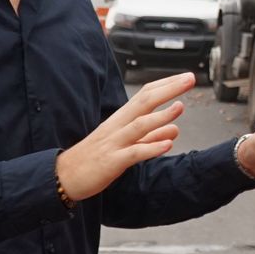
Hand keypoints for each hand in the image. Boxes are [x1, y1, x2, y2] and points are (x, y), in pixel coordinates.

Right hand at [56, 72, 195, 202]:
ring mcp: (114, 143)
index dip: (166, 84)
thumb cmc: (95, 158)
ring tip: (180, 107)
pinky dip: (151, 148)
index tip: (187, 77)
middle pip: (144, 102)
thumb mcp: (126, 144)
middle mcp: (118, 126)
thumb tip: (175, 129)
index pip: (145, 94)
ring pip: (139, 125)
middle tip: (190, 79)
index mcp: (121, 119)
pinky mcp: (112, 162)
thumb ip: (151, 137)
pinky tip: (167, 145)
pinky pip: (134, 153)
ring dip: (161, 116)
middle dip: (169, 89)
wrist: (64, 176)